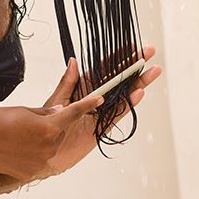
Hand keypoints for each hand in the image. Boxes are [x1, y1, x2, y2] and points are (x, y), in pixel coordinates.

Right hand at [0, 91, 104, 180]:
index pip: (74, 113)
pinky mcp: (30, 171)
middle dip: (51, 126)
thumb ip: (46, 113)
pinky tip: (15, 148)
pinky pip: (37, 159)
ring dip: (41, 141)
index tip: (99, 99)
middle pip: (59, 132)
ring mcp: (40, 160)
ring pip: (49, 147)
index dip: (88, 104)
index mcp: (49, 126)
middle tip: (29, 123)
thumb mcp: (24, 110)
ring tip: (18, 136)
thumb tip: (60, 112)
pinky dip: (31, 153)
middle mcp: (48, 145)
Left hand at [41, 45, 161, 177]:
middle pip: (119, 78)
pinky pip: (118, 112)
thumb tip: (74, 60)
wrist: (45, 153)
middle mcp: (96, 97)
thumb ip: (67, 82)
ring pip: (123, 93)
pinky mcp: (103, 126)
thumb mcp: (56, 100)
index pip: (104, 68)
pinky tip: (139, 93)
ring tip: (153, 70)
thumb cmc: (47, 125)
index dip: (118, 57)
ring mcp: (102, 111)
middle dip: (134, 65)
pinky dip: (129, 103)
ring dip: (138, 82)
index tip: (133, 46)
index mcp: (84, 87)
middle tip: (150, 52)